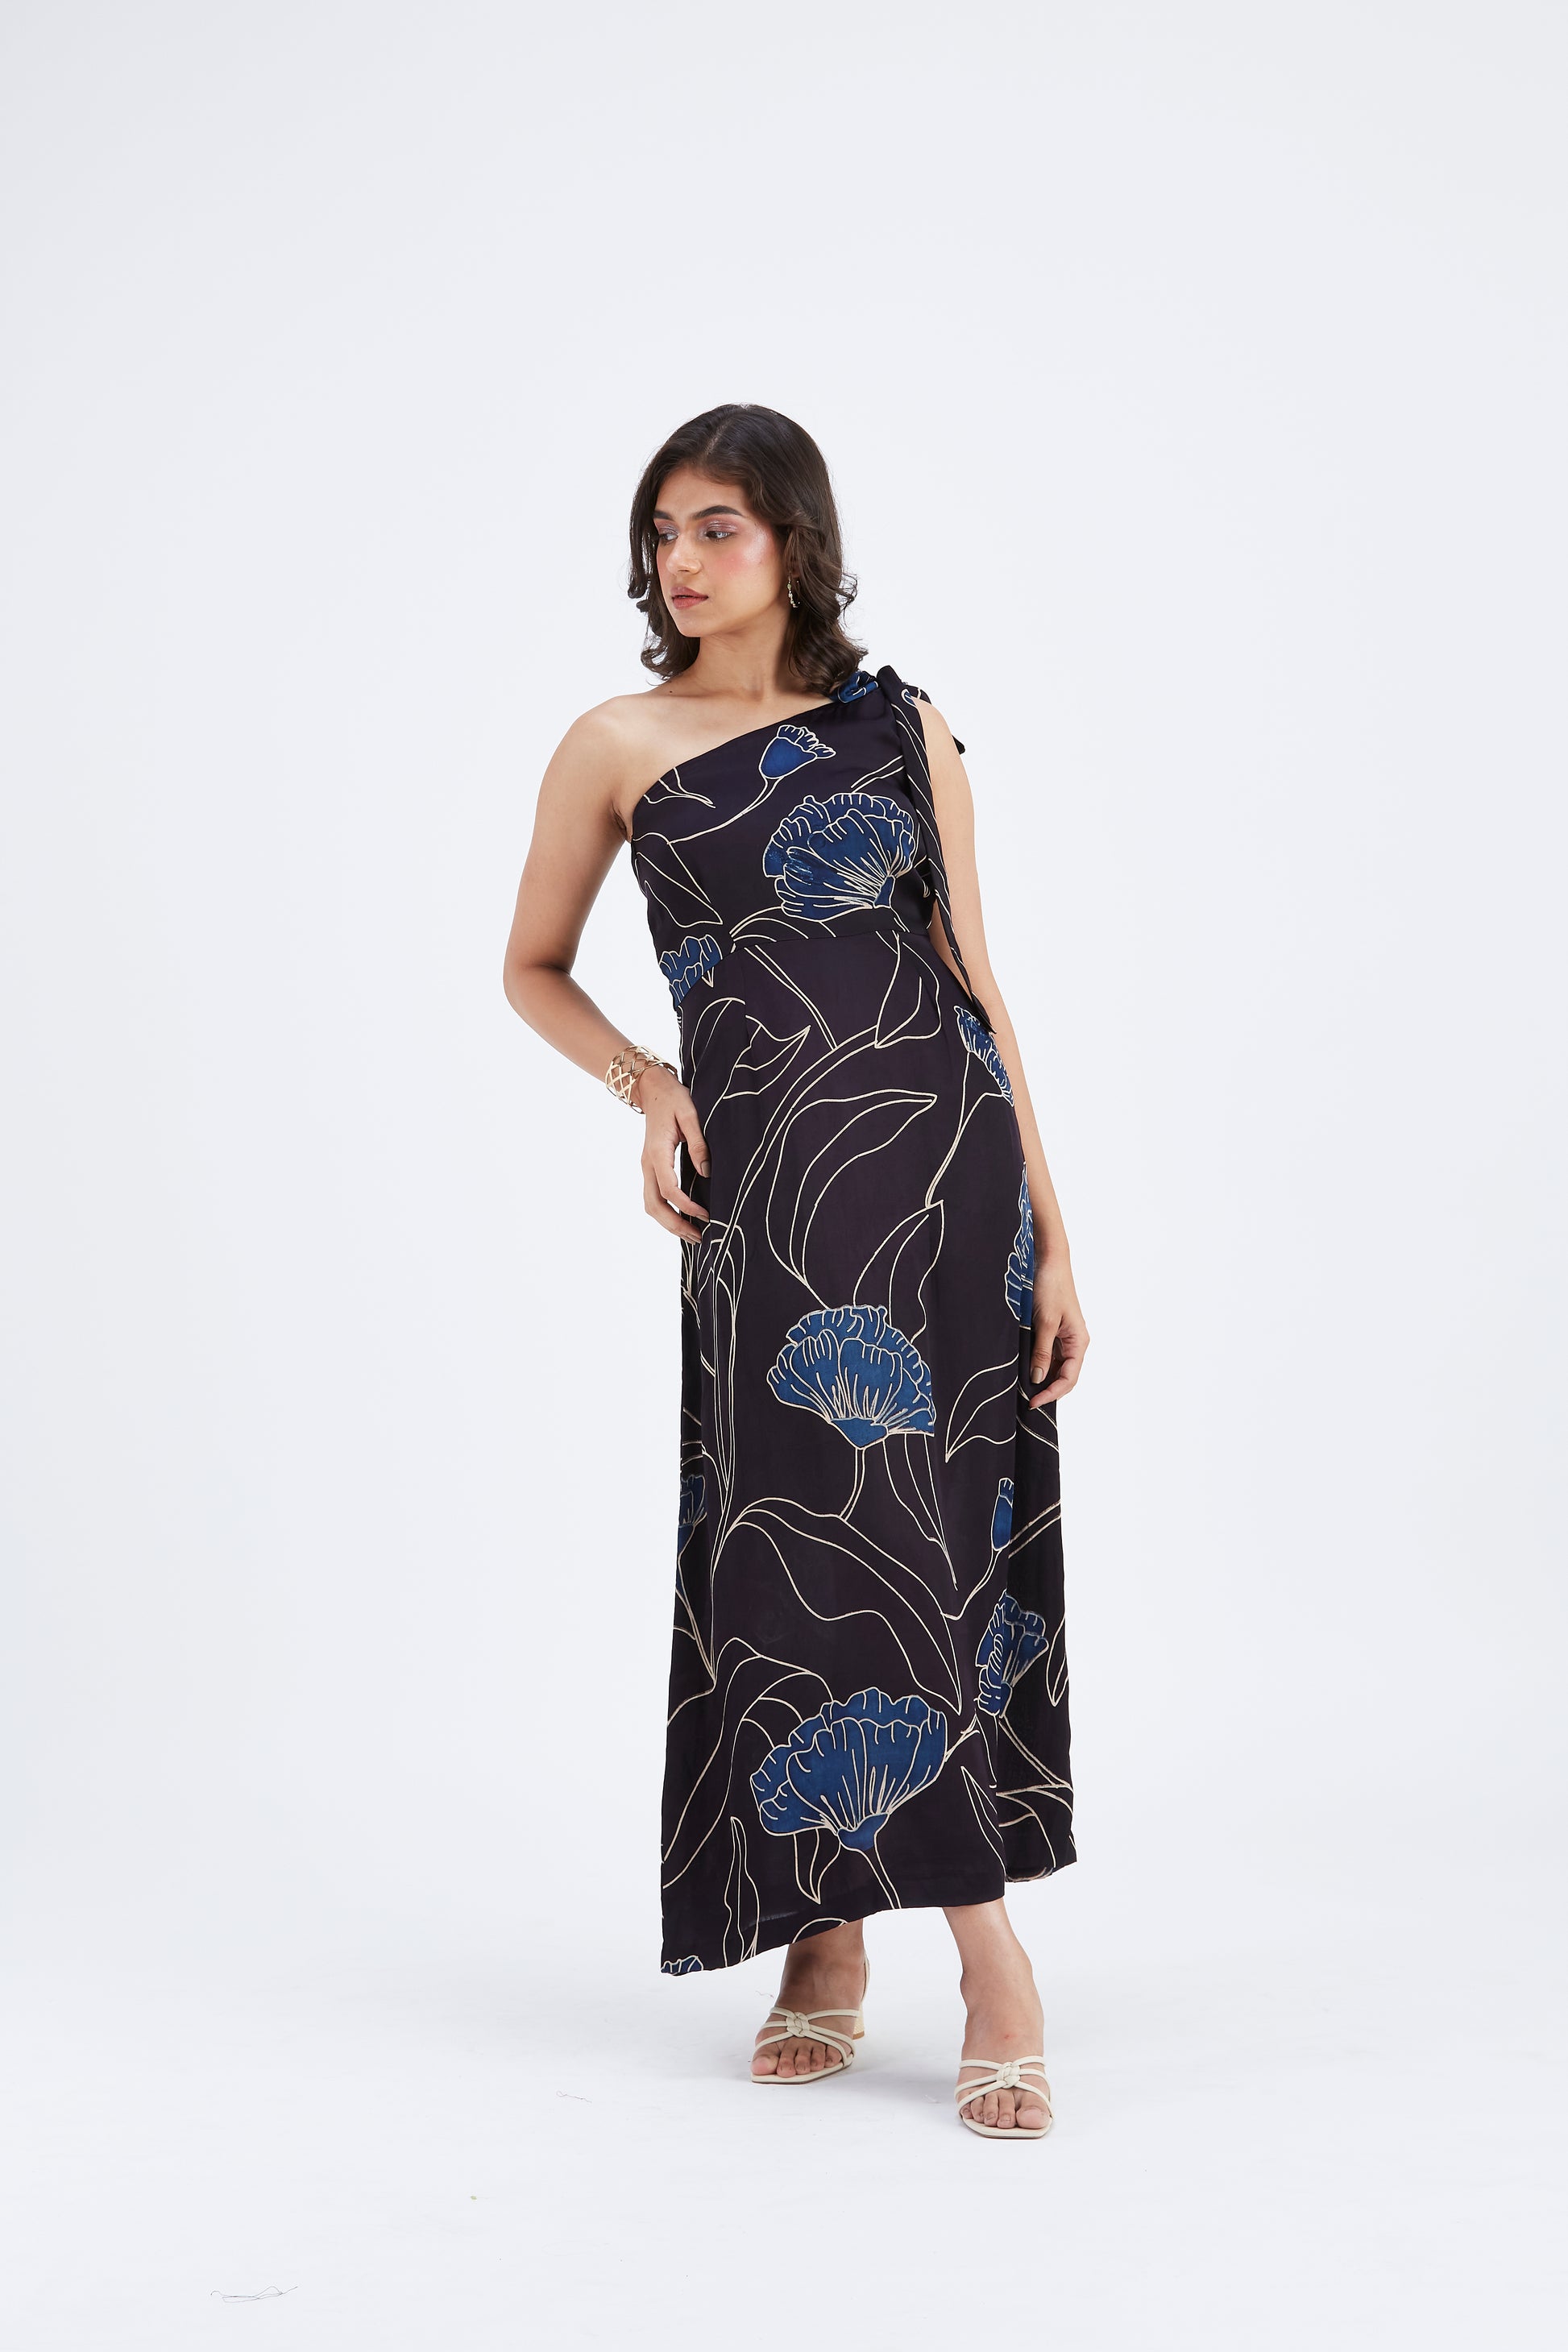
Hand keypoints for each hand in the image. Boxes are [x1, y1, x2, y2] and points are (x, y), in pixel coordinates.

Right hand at [637, 1065, 710, 1240]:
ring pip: (651, 1205)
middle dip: (675, 1225)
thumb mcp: (690, 1114)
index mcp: (657, 1153)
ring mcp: (647, 1167)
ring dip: (669, 1223)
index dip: (686, 1206)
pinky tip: (683, 1218)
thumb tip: (706, 1171)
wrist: (653, 1089)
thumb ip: (698, 1143)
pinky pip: (654, 1197)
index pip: (668, 1189)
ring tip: (693, 1235)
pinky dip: (666, 1213)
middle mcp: (647, 1164)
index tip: (706, 1215)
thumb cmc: (673, 1099)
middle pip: (654, 1205)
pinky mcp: (651, 1168)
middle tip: (699, 1238)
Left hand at [1028, 1261, 1087, 1404]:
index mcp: (1079, 1341)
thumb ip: (1041, 1352)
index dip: (1052, 1393)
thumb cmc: (1050, 1287)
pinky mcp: (1055, 1333)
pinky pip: (1050, 1356)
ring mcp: (1066, 1338)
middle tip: (1027, 1401)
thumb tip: (1037, 1379)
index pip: (1069, 1378)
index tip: (1033, 1402)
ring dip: (1043, 1380)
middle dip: (1048, 1391)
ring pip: (1057, 1368)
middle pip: (1065, 1377)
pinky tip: (1026, 1371)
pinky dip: (1040, 1366)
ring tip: (1024, 1389)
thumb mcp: (1044, 1322)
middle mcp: (1075, 1343)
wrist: (1050, 1263)